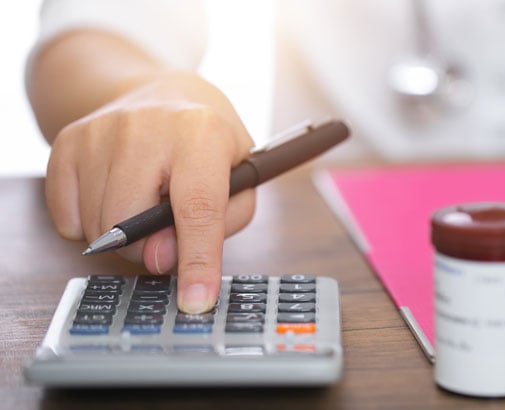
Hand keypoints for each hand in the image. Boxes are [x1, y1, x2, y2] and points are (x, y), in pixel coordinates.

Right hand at [45, 73, 254, 312]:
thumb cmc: (208, 146)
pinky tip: (116, 195)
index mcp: (202, 132)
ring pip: (99, 227)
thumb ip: (222, 224)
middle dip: (152, 248)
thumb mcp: (241, 177)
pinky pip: (68, 219)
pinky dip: (91, 224)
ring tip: (147, 202)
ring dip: (124, 237)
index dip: (198, 260)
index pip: (199, 207)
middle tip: (168, 230)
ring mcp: (101, 131)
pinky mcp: (68, 142)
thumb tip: (163, 258)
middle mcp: (147, 125)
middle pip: (135, 224)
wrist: (160, 94)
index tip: (196, 301)